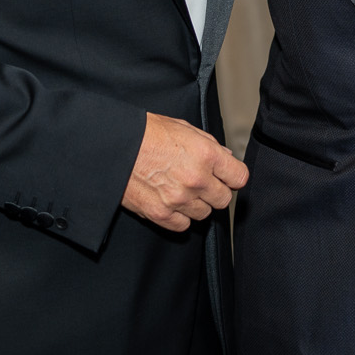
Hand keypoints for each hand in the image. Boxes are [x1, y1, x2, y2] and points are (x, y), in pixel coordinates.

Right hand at [122, 112, 248, 231]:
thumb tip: (224, 156)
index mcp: (206, 154)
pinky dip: (179, 217)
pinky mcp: (161, 214)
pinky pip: (183, 225)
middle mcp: (196, 179)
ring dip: (196, 204)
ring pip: (204, 213)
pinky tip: (171, 203)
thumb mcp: (183, 128)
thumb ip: (208, 144)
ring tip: (181, 190)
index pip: (239, 177)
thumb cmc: (145, 133)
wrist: (114, 146)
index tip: (227, 177)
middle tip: (202, 184)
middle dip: (215, 191)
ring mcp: (179, 199)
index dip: (233, 177)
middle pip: (224, 199)